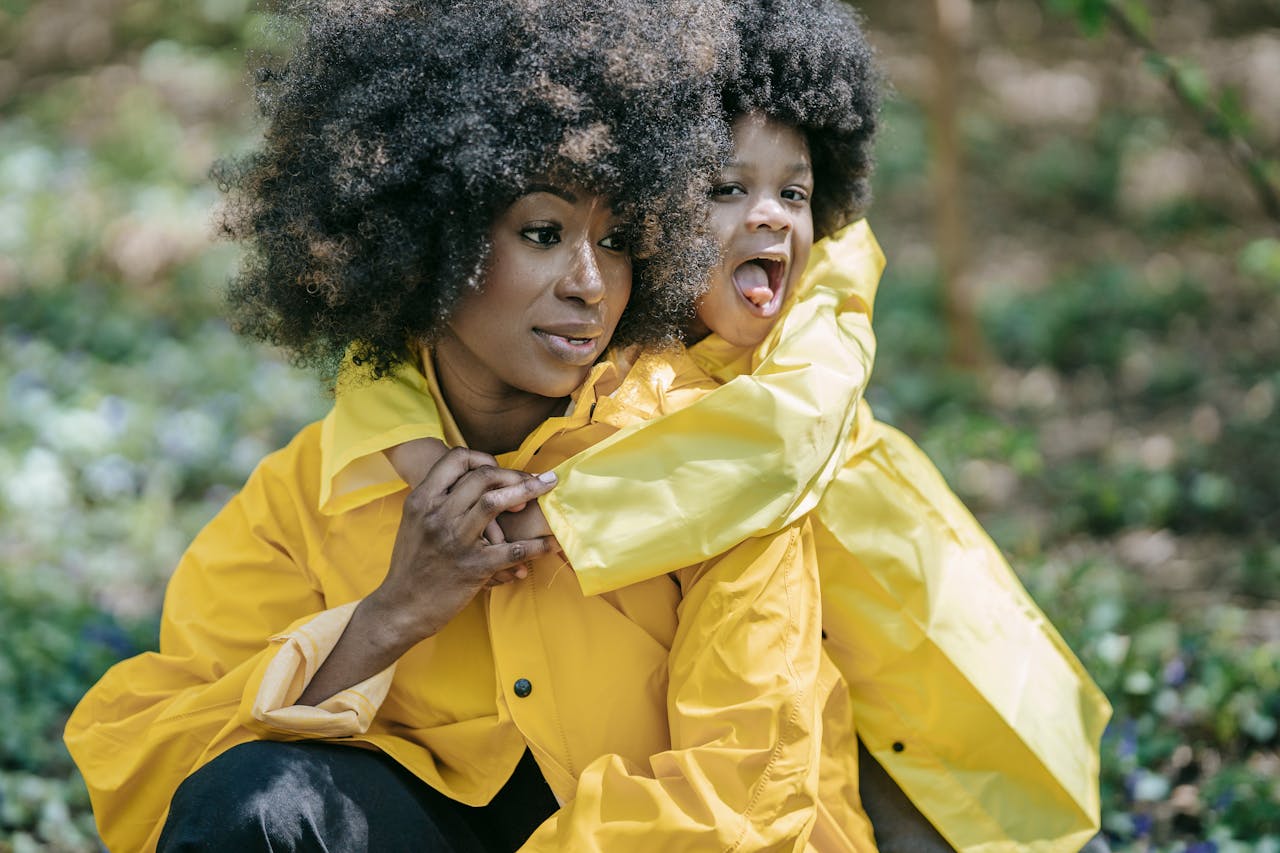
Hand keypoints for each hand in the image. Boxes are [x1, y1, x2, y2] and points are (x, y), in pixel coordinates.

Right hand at [368, 447, 558, 651]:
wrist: (399, 607)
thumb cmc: (410, 564)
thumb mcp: (413, 522)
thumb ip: (437, 500)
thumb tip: (470, 482)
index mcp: (422, 500)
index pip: (456, 459)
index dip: (483, 459)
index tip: (499, 470)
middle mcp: (437, 515)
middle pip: (482, 477)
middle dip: (515, 474)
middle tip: (538, 479)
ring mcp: (455, 540)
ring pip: (494, 502)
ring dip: (527, 491)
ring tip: (549, 488)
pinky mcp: (473, 567)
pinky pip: (512, 550)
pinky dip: (536, 545)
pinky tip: (552, 543)